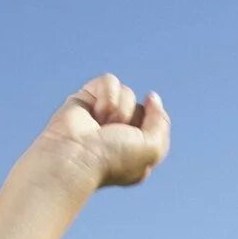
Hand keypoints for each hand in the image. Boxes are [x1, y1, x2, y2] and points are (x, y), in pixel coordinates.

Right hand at [29, 73, 171, 189]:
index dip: (150, 126)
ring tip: (101, 125)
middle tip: (114, 135)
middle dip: (132, 118)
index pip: (156, 122)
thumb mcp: (154, 147)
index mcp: (136, 147)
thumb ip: (161, 122)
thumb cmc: (113, 158)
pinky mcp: (86, 97)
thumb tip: (152, 96)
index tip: (136, 138)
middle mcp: (119, 131)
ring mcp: (102, 114)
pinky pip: (109, 80)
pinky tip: (94, 113)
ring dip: (118, 109)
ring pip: (126, 92)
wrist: (76, 155)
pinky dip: (106, 95)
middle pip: (141, 106)